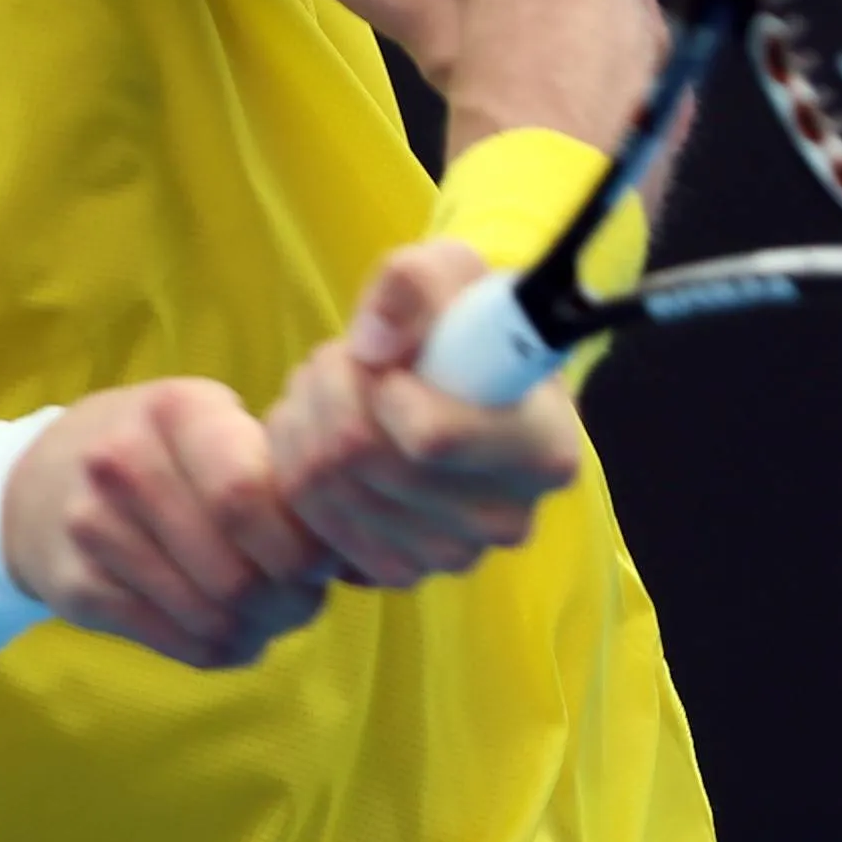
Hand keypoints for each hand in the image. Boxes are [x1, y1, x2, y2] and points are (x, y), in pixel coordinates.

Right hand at [0, 380, 332, 669]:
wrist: (37, 481)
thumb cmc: (157, 448)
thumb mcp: (207, 423)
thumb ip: (270, 465)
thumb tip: (344, 545)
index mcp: (176, 410)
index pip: (249, 494)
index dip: (301, 543)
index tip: (324, 559)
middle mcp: (124, 464)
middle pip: (236, 569)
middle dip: (291, 599)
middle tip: (305, 599)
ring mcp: (92, 530)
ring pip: (211, 617)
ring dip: (260, 630)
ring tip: (272, 616)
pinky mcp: (76, 591)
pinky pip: (177, 644)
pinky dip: (223, 650)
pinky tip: (234, 634)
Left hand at [267, 240, 584, 589]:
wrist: (467, 380)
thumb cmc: (467, 324)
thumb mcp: (454, 269)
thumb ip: (416, 282)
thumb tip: (372, 347)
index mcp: (544, 450)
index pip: (432, 439)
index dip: (382, 388)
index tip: (389, 360)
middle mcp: (506, 519)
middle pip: (363, 460)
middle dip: (330, 389)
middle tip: (343, 358)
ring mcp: (451, 555)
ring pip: (324, 488)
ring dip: (306, 420)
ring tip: (332, 386)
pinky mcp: (398, 572)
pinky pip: (306, 520)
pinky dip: (297, 465)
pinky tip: (323, 433)